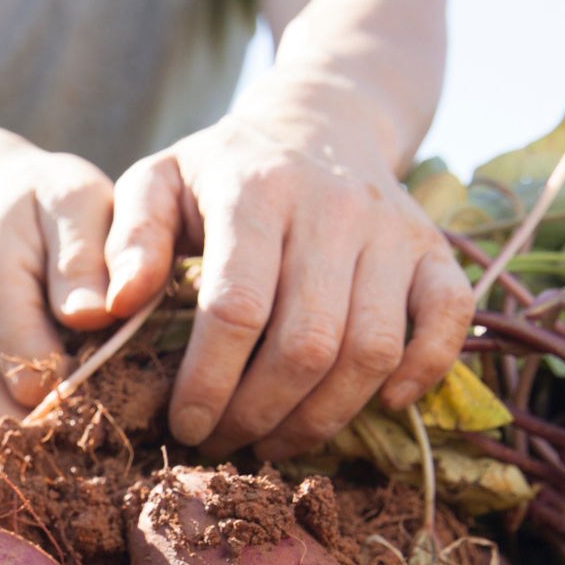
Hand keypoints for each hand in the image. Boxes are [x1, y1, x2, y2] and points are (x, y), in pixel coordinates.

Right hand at [0, 146, 119, 426]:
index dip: (93, 386)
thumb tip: (95, 315)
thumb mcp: (76, 200)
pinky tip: (62, 412)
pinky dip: (24, 437)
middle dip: (68, 423)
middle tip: (119, 401)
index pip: (40, 379)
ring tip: (91, 410)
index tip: (131, 371)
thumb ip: (86, 257)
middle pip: (12, 421)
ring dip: (45, 439)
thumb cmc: (45, 200)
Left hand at [103, 96, 472, 460]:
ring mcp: (393, 230)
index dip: (209, 382)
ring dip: (322, 415)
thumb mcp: (156, 182)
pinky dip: (424, 371)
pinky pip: (450, 320)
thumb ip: (128, 239)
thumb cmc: (222, 171)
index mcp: (256, 193)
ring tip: (274, 440)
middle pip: (307, 343)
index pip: (236, 308)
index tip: (184, 424)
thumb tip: (114, 305)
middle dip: (259, 413)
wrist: (319, 121)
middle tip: (223, 443)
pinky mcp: (435, 249)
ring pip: (372, 349)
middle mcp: (334, 209)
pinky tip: (382, 404)